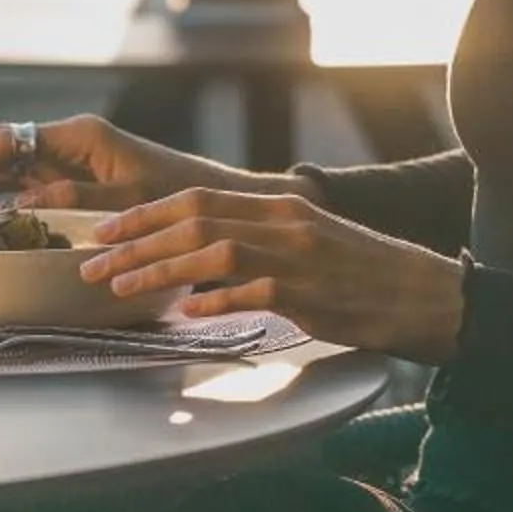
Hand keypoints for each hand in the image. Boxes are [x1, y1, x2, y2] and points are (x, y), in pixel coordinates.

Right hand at [0, 112, 301, 217]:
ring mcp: (62, 159)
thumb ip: (78, 201)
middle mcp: (64, 140)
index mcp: (78, 135)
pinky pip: (14, 181)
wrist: (211, 203)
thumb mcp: (131, 202)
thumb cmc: (178, 198)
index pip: (6, 143)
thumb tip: (24, 204)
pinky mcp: (66, 179)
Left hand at [77, 187, 463, 363]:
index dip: (144, 214)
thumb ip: (256, 241)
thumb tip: (198, 258)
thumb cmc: (359, 274)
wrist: (419, 292)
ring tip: (119, 287)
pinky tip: (186, 312)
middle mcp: (282, 223)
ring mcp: (297, 257)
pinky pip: (253, 294)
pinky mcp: (311, 294)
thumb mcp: (305, 241)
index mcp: (277, 206)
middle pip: (194, 222)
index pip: (196, 199)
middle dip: (136, 242)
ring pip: (213, 253)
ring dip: (159, 270)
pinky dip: (215, 301)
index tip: (104, 229)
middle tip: (93, 261)